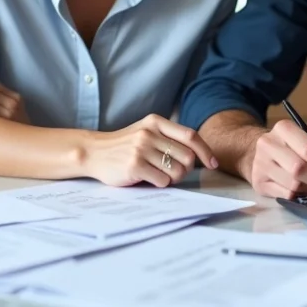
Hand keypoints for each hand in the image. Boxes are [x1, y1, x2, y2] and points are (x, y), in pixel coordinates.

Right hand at [85, 114, 218, 187]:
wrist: (94, 152)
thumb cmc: (125, 145)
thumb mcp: (146, 132)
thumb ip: (169, 137)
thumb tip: (200, 155)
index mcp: (156, 122)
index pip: (191, 136)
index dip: (206, 151)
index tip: (213, 164)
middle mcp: (149, 133)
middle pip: (187, 157)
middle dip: (186, 170)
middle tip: (174, 173)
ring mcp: (141, 149)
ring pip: (177, 171)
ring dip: (173, 179)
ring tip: (160, 175)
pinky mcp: (134, 165)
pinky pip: (163, 181)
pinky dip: (161, 184)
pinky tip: (149, 179)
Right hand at [246, 119, 306, 199]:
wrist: (266, 153)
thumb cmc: (298, 146)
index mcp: (285, 128)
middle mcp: (268, 144)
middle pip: (300, 169)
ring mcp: (260, 164)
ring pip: (292, 185)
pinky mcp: (258, 182)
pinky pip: (285, 196)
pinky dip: (300, 197)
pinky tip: (305, 191)